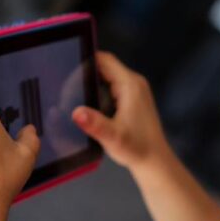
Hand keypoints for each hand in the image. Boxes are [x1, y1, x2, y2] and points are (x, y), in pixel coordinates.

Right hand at [72, 51, 169, 170]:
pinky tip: (88, 106)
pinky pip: (111, 87)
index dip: (85, 62)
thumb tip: (76, 112)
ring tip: (71, 96)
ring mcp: (134, 91)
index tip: (68, 70)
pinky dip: (98, 92)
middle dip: (85, 74)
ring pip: (107, 77)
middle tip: (65, 88)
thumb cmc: (138, 148)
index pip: (104, 60)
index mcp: (130, 85)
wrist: (154, 161)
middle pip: (104, 67)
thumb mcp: (113, 137)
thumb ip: (95, 124)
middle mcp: (134, 84)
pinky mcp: (132, 100)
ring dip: (91, 84)